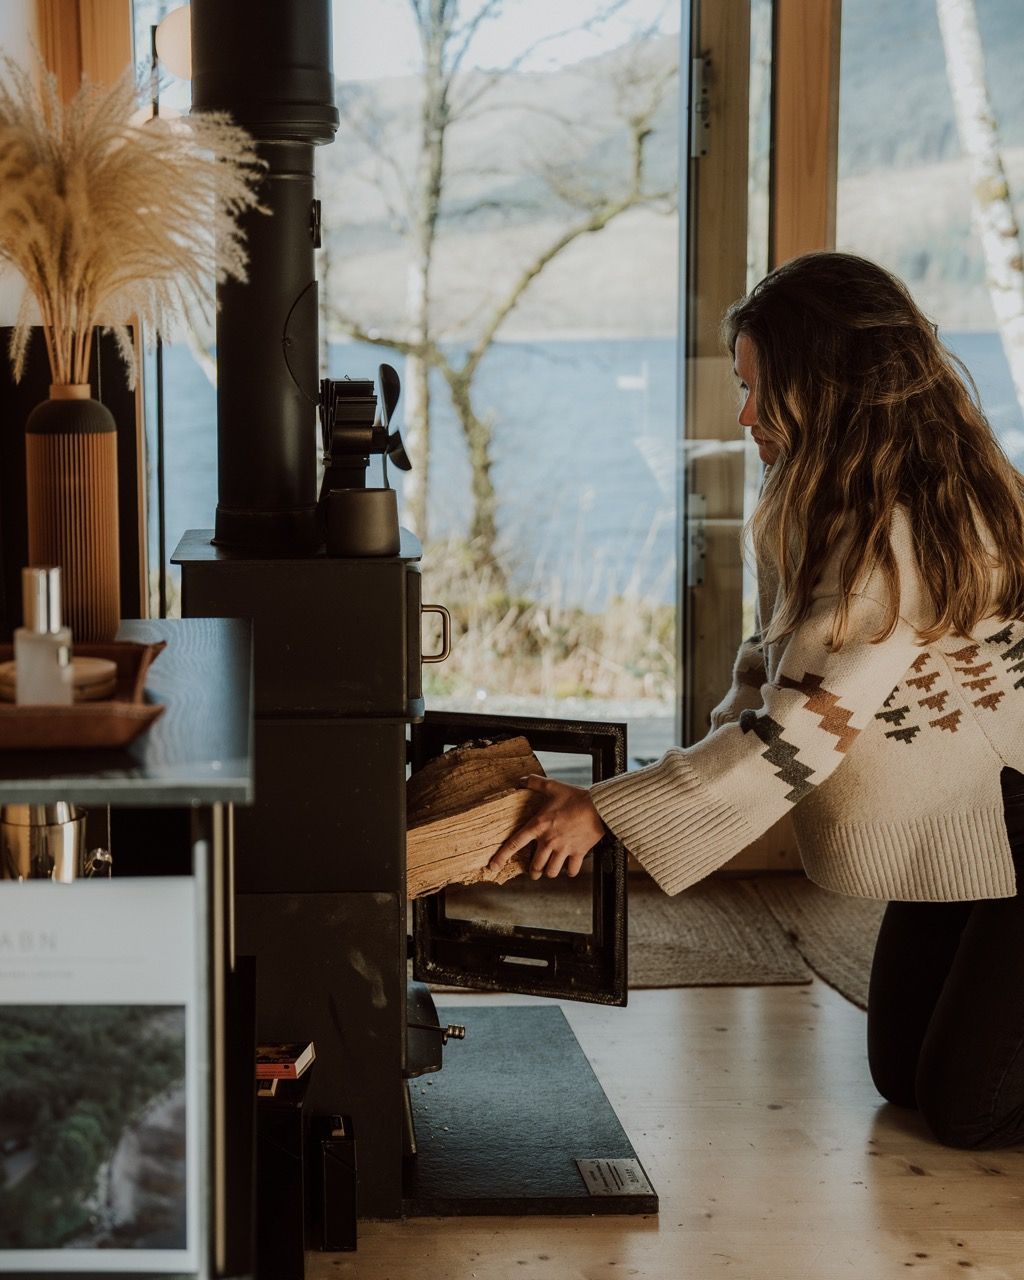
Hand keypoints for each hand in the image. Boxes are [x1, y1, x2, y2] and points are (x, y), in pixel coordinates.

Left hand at [489, 775, 606, 879]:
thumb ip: (534, 783)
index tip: (493, 867)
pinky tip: (568, 867)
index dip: (501, 857)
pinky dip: (569, 871)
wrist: (599, 807)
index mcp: (538, 826)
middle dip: (533, 871)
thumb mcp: (552, 786)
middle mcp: (549, 841)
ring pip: (551, 871)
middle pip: (535, 865)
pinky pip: (571, 870)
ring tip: (549, 870)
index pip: (514, 843)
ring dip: (549, 872)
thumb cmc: (575, 797)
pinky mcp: (578, 853)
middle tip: (533, 871)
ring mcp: (563, 849)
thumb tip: (521, 780)